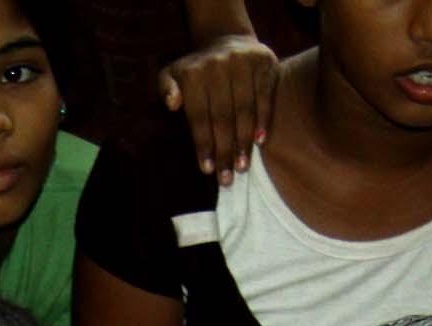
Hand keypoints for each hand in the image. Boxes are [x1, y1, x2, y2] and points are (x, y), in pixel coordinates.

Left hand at [161, 34, 278, 182]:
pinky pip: (265, 96)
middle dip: (225, 151)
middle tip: (227, 178)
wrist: (227, 40)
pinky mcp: (264, 62)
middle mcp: (218, 66)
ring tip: (243, 166)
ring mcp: (243, 63)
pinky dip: (263, 120)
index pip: (199, 116)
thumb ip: (166, 88)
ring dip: (244, 141)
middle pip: (223, 117)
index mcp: (193, 74)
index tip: (207, 170)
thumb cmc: (196, 71)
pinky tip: (260, 142)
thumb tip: (172, 104)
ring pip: (245, 109)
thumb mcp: (172, 74)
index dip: (203, 144)